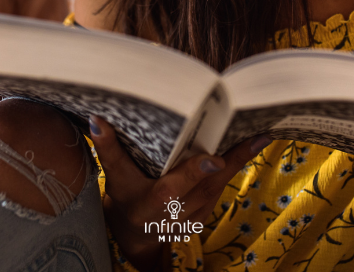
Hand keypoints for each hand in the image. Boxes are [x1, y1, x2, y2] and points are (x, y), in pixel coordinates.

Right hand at [89, 116, 271, 270]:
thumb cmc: (126, 198)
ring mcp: (196, 214)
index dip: (199, 170)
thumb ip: (108, 148)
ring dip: (238, 161)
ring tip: (255, 136)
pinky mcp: (205, 214)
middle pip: (212, 180)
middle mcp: (181, 208)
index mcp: (160, 197)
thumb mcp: (115, 175)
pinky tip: (241, 151)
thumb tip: (97, 120)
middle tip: (257, 135)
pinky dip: (231, 171)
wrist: (135, 234)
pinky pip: (221, 189)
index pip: (182, 182)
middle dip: (234, 158)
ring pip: (221, 184)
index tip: (215, 158)